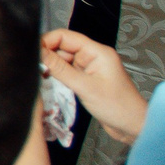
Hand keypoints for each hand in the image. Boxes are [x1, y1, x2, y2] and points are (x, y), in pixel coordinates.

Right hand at [39, 27, 148, 143]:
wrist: (133, 127)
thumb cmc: (117, 106)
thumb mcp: (85, 87)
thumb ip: (59, 69)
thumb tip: (37, 53)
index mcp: (97, 52)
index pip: (65, 36)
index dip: (47, 41)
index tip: (30, 53)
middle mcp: (92, 56)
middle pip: (62, 47)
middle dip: (47, 55)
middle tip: (31, 67)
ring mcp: (89, 68)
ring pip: (62, 60)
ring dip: (51, 66)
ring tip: (37, 76)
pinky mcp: (86, 79)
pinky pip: (66, 71)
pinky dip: (56, 75)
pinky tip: (47, 81)